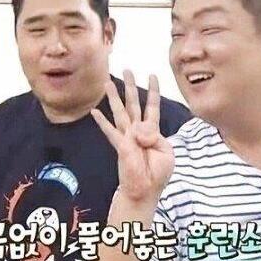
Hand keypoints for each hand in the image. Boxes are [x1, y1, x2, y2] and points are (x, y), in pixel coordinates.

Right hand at [91, 70, 173, 202]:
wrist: (144, 191)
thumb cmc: (157, 173)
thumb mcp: (165, 152)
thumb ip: (155, 136)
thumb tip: (141, 128)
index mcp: (152, 131)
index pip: (152, 107)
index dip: (153, 91)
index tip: (153, 76)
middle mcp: (138, 130)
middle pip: (134, 104)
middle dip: (131, 87)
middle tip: (127, 70)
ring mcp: (127, 137)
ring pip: (120, 112)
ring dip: (114, 97)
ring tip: (108, 82)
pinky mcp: (120, 146)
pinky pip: (110, 131)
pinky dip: (102, 121)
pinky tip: (94, 111)